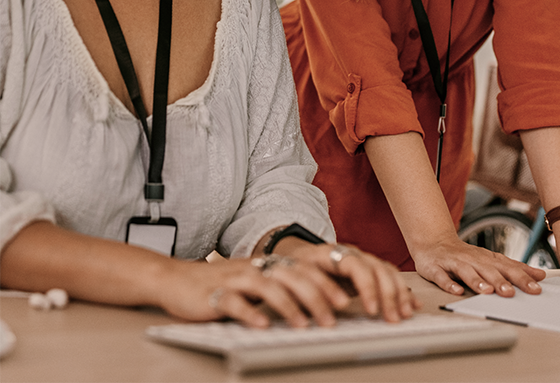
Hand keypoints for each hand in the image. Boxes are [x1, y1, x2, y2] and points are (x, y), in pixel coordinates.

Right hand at [153, 245, 419, 327]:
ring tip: (305, 325)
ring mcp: (236, 278)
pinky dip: (249, 313)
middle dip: (318, 296)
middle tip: (336, 318)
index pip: (307, 270)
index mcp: (270, 265)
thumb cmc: (222, 287)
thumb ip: (284, 290)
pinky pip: (235, 302)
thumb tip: (321, 307)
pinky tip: (260, 325)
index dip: (331, 285)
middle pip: (294, 276)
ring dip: (289, 306)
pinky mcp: (215, 294)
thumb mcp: (256, 285)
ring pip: (269, 287)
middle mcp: (257, 267)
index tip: (351, 303)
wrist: (176, 280)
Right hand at [412, 236, 545, 295]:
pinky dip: (448, 283)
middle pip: (487, 270)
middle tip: (510, 293)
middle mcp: (471, 259)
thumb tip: (539, 275)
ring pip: (465, 271)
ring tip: (487, 291)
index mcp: (486, 258)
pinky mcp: (436, 268)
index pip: (506, 267)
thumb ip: (514, 267)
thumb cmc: (464, 255)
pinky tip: (456, 291)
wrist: (433, 242)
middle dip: (500, 281)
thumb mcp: (490, 259)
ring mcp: (453, 263)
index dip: (521, 277)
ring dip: (476, 281)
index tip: (535, 288)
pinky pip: (442, 276)